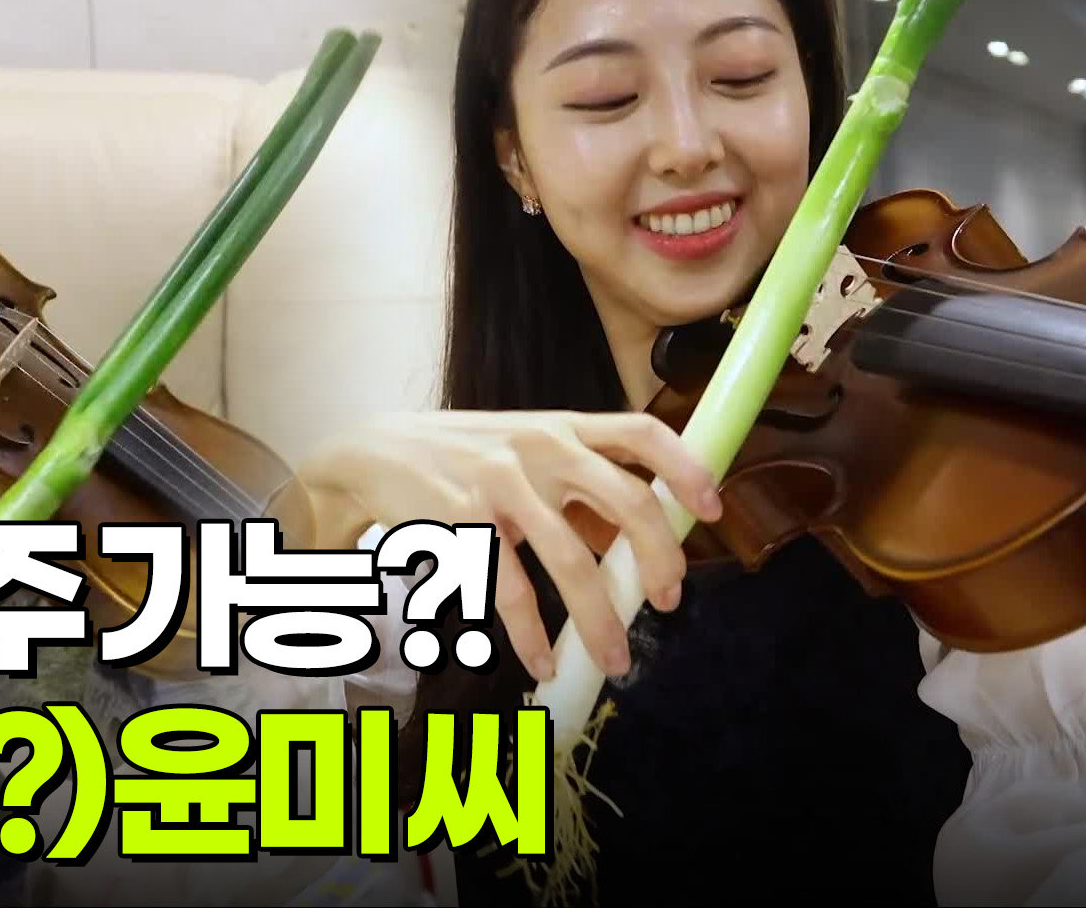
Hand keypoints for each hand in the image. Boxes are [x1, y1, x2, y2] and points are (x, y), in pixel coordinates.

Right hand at [295, 409, 721, 680]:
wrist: (371, 453)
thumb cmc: (460, 456)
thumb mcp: (523, 448)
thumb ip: (577, 485)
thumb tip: (636, 542)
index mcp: (560, 425)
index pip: (641, 431)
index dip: (686, 468)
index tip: (714, 508)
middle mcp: (537, 446)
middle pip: (625, 500)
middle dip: (659, 558)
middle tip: (669, 600)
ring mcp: (499, 484)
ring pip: (571, 561)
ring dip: (601, 621)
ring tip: (615, 660)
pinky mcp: (462, 522)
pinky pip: (511, 591)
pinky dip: (533, 635)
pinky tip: (543, 660)